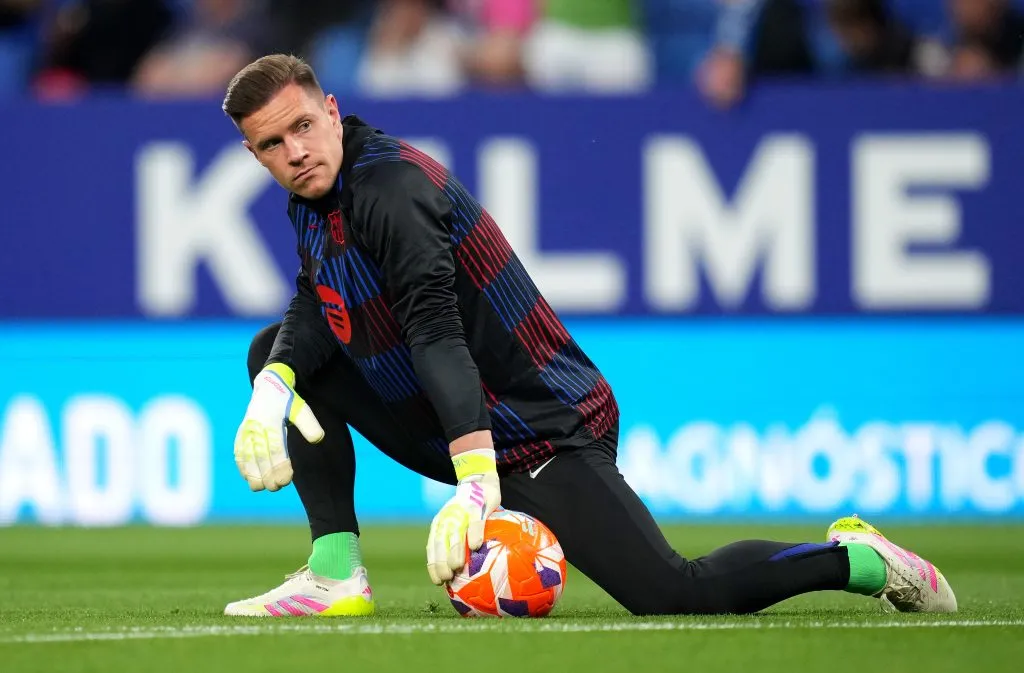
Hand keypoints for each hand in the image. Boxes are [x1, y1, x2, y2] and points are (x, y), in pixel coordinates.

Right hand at [234, 363, 324, 491]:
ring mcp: (246, 429)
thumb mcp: (301, 408)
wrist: (269, 386)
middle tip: (277, 487)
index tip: (288, 479)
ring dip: (252, 474)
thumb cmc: (288, 400)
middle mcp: (256, 426)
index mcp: (271, 420)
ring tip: (260, 487)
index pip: (275, 448)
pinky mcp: (241, 432)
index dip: (280, 466)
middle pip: (260, 455)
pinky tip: (248, 478)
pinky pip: (238, 452)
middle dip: (267, 474)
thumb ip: (309, 424)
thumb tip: (318, 439)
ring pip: (246, 456)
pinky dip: (242, 466)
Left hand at [426, 449, 500, 584]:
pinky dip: (474, 533)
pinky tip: (476, 546)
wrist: (478, 481)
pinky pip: (475, 521)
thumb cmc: (468, 508)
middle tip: (447, 579)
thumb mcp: (457, 523)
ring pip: (455, 533)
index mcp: (440, 524)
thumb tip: (461, 571)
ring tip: (457, 566)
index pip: (432, 548)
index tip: (438, 582)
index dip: (434, 565)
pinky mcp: (476, 506)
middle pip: (441, 543)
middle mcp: (447, 518)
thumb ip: (456, 542)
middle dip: (442, 562)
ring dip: (455, 551)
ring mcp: (460, 512)